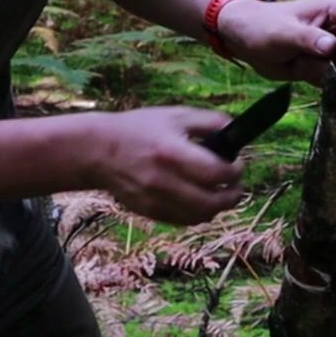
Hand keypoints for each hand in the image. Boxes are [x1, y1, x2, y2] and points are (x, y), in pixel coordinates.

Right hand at [90, 108, 245, 225]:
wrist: (98, 150)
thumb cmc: (139, 129)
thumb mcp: (174, 115)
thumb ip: (209, 121)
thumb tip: (235, 133)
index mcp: (172, 152)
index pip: (216, 173)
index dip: (235, 171)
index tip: (237, 165)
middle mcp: (163, 180)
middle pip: (212, 202)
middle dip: (233, 195)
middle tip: (236, 185)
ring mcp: (155, 200)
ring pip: (200, 217)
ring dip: (218, 207)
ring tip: (221, 194)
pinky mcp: (149, 212)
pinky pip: (183, 221)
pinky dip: (198, 214)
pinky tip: (201, 200)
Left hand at [215, 0, 335, 84]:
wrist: (243, 39)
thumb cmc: (262, 26)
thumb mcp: (284, 32)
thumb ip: (308, 39)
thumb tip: (332, 46)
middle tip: (310, 61)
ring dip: (324, 75)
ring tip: (299, 62)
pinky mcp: (329, 67)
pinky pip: (335, 81)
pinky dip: (319, 82)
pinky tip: (301, 70)